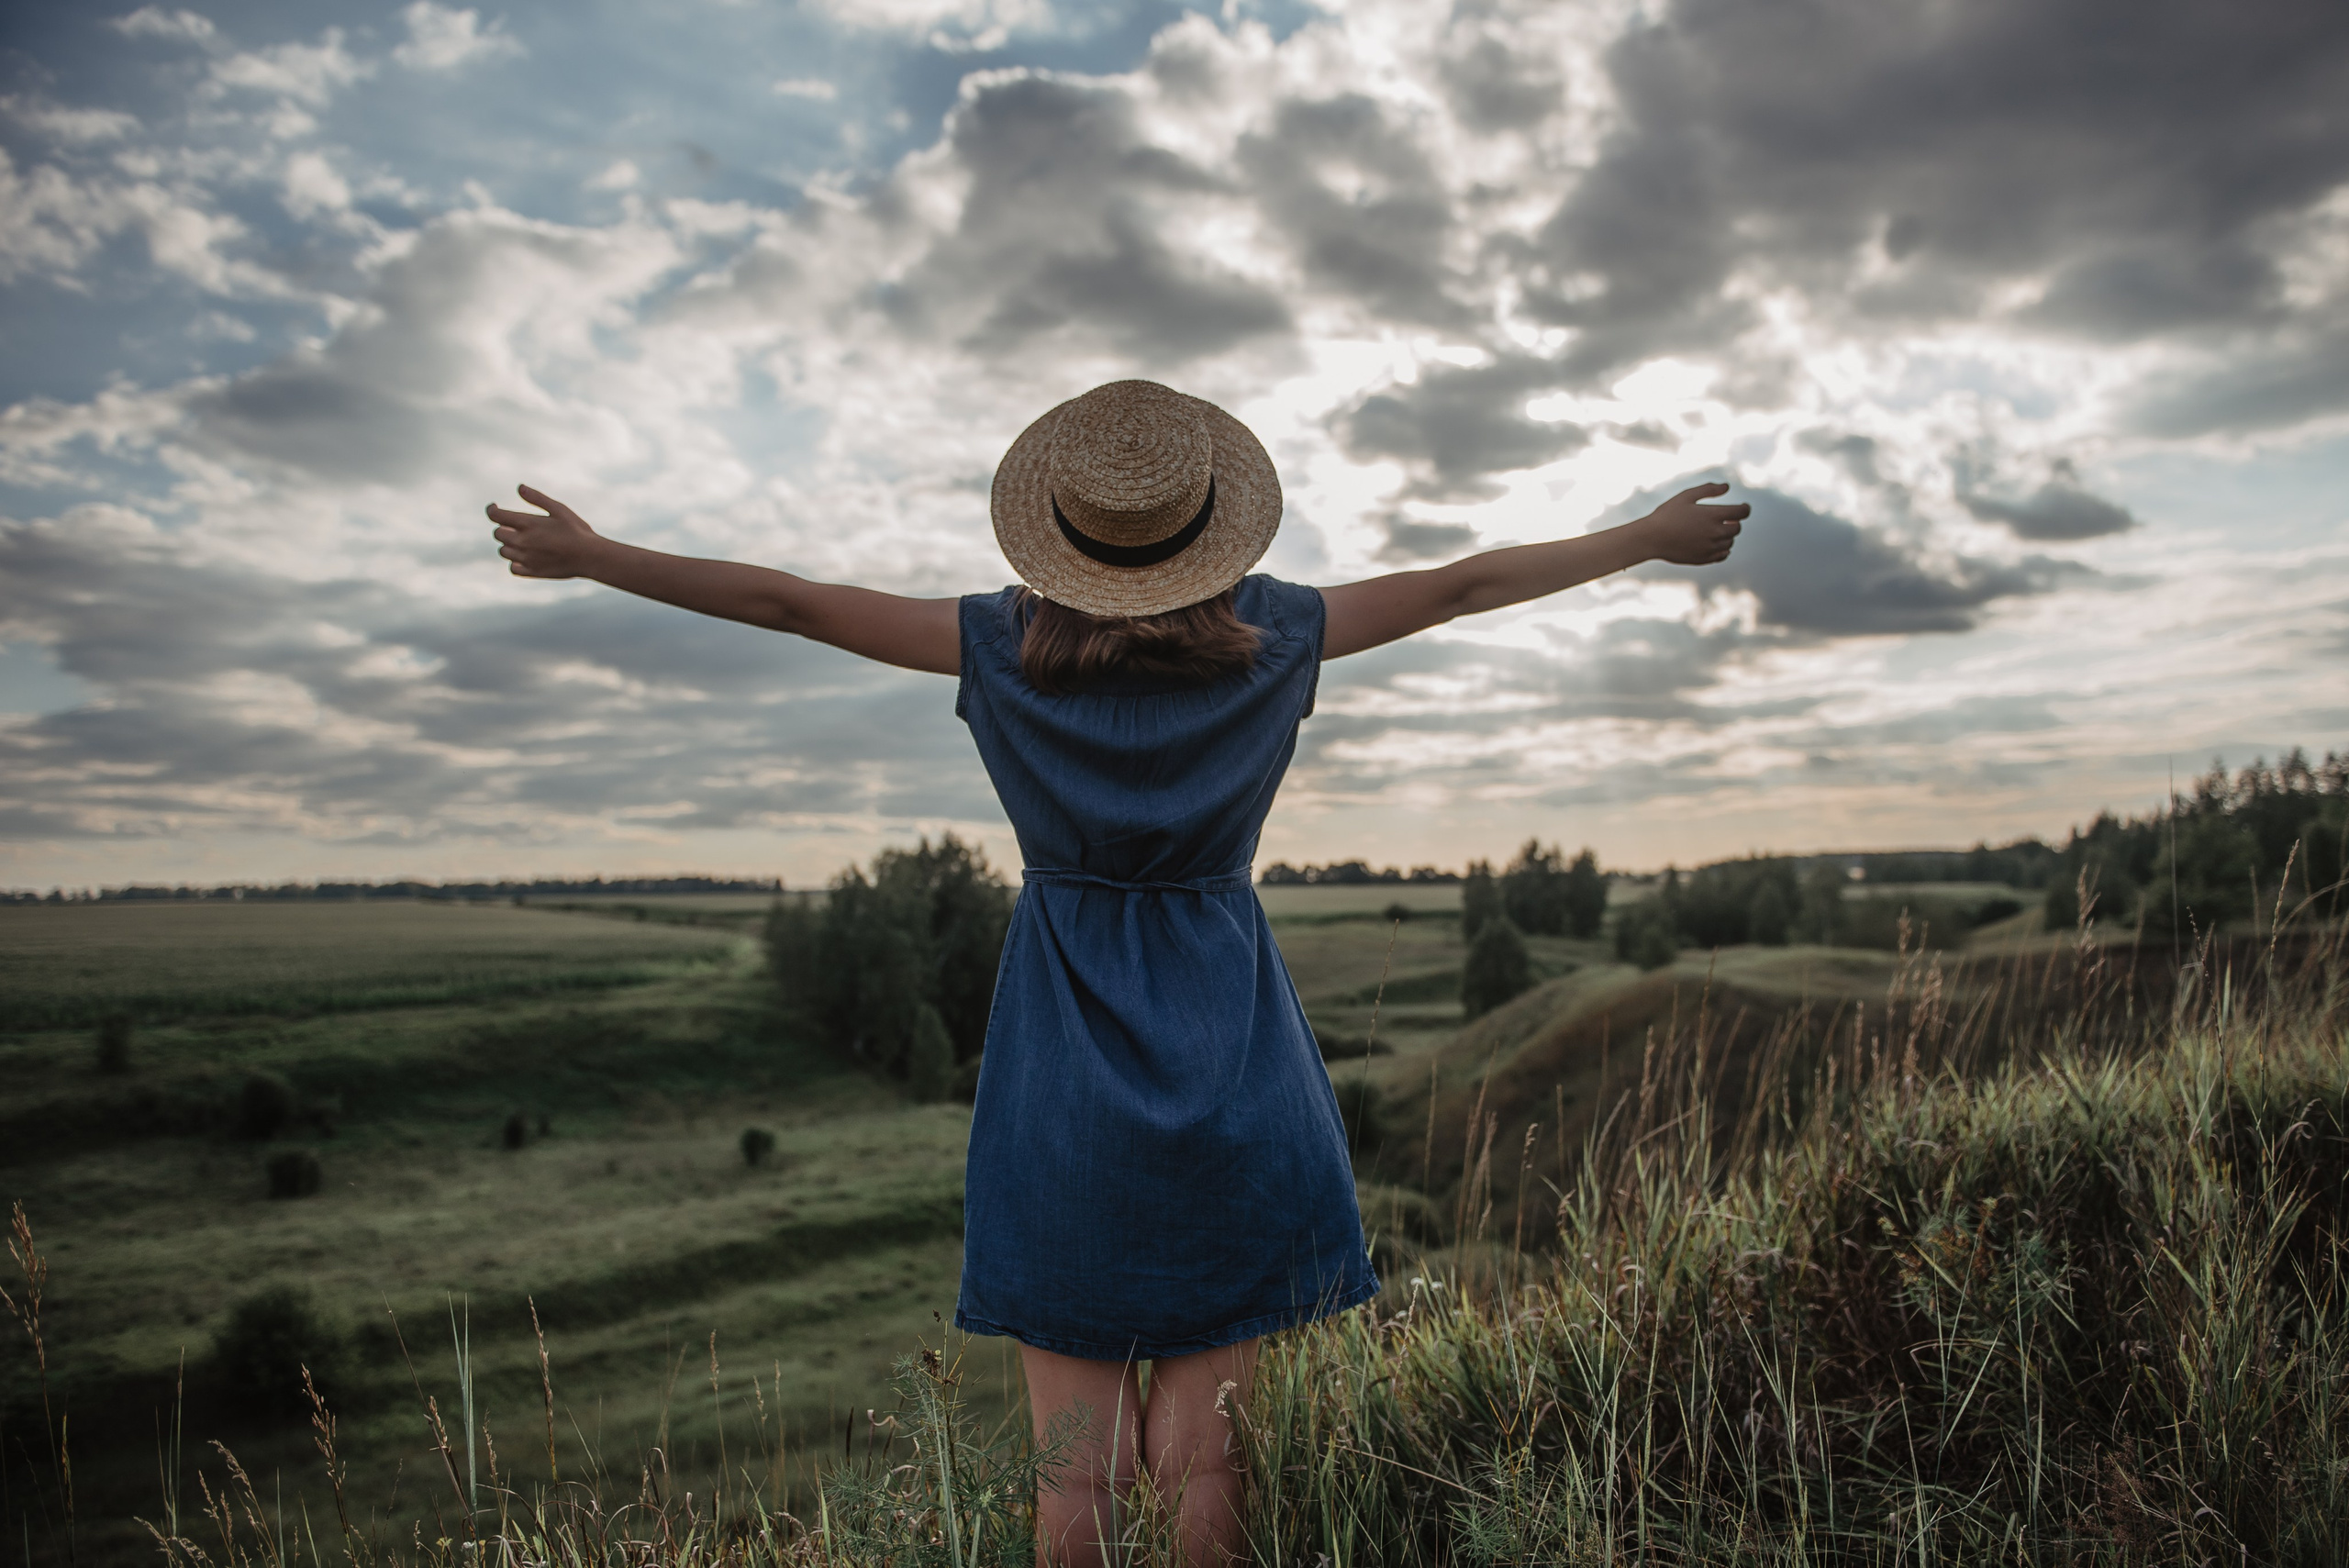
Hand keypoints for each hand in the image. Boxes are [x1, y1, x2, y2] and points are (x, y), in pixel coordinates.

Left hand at [487, 485, 606, 578]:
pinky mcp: (532, 572)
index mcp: (528, 524)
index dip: (491, 509)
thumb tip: (520, 487)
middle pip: (497, 534)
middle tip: (516, 527)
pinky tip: (526, 557)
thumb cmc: (577, 530)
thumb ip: (538, 498)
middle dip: (503, 528)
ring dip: (509, 545)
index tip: (494, 507)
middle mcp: (522, 542)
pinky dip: (515, 562)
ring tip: (524, 542)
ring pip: (503, 551)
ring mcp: (526, 559)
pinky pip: (513, 568)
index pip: (495, 516)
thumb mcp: (559, 509)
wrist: (590, 556)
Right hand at [1638, 481, 1747, 565]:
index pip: (1742, 512)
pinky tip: (1714, 543)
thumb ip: (1708, 490)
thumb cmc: (1667, 514)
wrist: (1651, 538)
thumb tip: (1726, 486)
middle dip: (1734, 522)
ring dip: (1727, 535)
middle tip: (1725, 518)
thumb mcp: (1686, 496)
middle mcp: (1715, 532)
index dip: (1745, 508)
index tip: (1743, 506)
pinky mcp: (1704, 559)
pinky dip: (1723, 548)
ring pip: (1730, 542)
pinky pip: (1723, 555)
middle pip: (1737, 528)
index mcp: (1713, 515)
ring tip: (1714, 530)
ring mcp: (1710, 548)